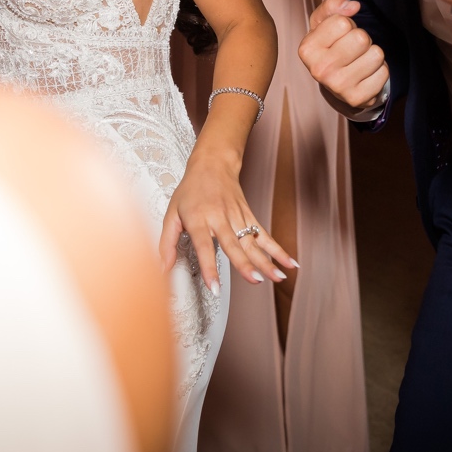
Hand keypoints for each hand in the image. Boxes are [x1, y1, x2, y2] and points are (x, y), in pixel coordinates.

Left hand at [159, 144, 296, 293]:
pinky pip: (264, 235)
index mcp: (198, 219)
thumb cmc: (190, 191)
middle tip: (254, 281)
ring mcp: (237, 217)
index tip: (214, 287)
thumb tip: (162, 269)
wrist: (213, 163)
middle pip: (234, 244)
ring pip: (253, 242)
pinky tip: (289, 263)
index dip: (209, 268)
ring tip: (277, 277)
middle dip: (245, 264)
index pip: (204, 247)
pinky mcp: (249, 216)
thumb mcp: (171, 214)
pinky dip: (277, 250)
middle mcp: (220, 218)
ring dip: (266, 260)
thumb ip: (166, 244)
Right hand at [298, 0, 388, 109]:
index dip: (346, 24)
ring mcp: (338, 87)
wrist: (335, 81)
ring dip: (372, 54)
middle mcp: (320, 70)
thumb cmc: (330, 46)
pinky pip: (384, 72)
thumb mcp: (323, 22)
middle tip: (352, 48)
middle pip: (361, 38)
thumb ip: (333, 5)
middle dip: (361, 38)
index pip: (343, 22)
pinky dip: (379, 70)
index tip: (339, 36)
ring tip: (359, 60)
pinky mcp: (357, 99)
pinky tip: (366, 74)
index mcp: (308, 49)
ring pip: (376, 54)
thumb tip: (354, 6)